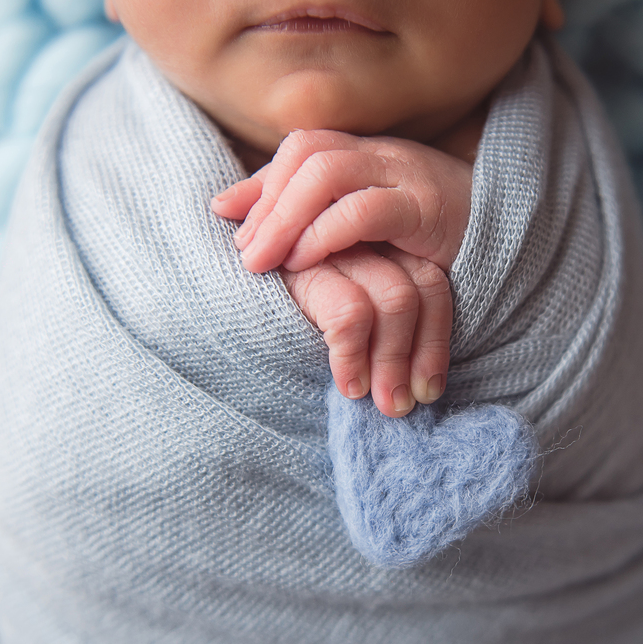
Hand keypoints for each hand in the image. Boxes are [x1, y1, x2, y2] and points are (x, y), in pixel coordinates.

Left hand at [212, 130, 472, 274]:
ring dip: (286, 217)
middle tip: (244, 254)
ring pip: (328, 171)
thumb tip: (223, 207)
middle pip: (308, 151)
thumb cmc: (427, 245)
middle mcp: (386, 156)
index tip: (232, 226)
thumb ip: (304, 213)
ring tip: (265, 261)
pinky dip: (325, 232)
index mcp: (368, 154)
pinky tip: (307, 261)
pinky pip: (366, 208)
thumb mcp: (361, 228)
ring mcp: (409, 176)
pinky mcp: (429, 210)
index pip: (301, 146)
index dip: (261, 183)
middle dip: (266, 203)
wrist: (514, 250)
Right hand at [280, 243, 451, 417]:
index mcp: (371, 242)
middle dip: (423, 352)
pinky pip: (350, 314)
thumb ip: (371, 337)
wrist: (206, 297)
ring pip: (397, 298)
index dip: (436, 337)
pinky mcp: (300, 267)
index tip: (428, 389)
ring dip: (395, 360)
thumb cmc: (271, 320)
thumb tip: (420, 386)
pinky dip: (356, 356)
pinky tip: (349, 385)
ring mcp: (329, 247)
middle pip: (421, 284)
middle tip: (406, 405)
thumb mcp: (324, 323)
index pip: (428, 278)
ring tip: (385, 405)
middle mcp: (357, 238)